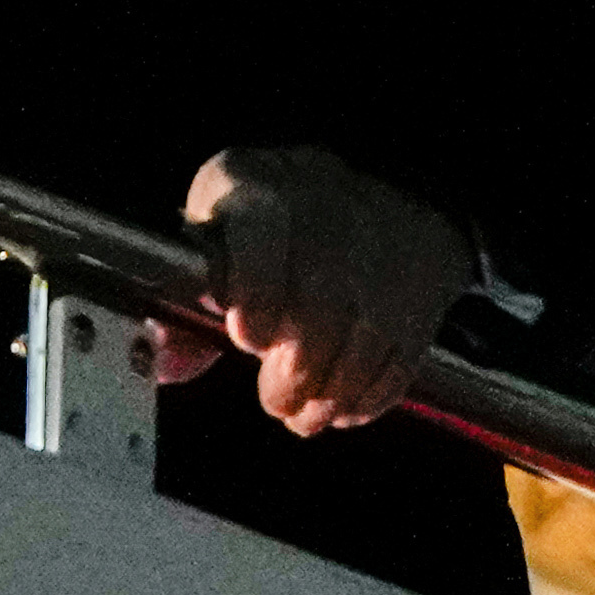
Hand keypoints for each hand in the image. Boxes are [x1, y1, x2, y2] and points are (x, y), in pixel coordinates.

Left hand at [166, 146, 474, 437]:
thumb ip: (182, 308)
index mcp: (254, 179)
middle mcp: (324, 194)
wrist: (365, 197)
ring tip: (307, 415)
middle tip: (278, 402)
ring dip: (332, 390)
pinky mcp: (427, 268)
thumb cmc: (262, 234)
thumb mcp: (213, 247)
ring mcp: (383, 231)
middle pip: (321, 291)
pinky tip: (345, 405)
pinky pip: (403, 346)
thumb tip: (167, 359)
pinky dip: (372, 390)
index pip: (263, 223)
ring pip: (366, 329)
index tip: (248, 339)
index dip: (257, 285)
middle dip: (296, 366)